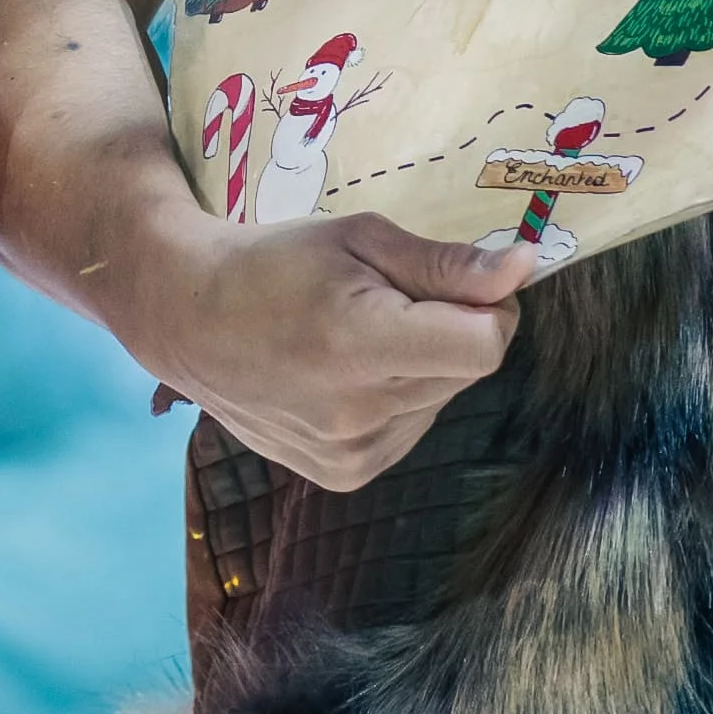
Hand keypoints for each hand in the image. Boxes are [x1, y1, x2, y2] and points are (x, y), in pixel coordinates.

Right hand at [122, 204, 533, 489]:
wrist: (188, 318)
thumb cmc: (273, 262)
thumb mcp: (359, 239)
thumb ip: (446, 264)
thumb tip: (525, 268)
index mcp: (360, 344)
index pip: (485, 346)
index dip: (488, 306)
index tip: (455, 281)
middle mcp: (359, 413)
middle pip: (466, 370)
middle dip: (450, 329)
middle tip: (388, 299)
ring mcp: (351, 453)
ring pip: (441, 400)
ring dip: (423, 365)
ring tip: (355, 337)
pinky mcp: (344, 474)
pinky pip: (410, 428)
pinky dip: (397, 397)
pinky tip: (345, 373)